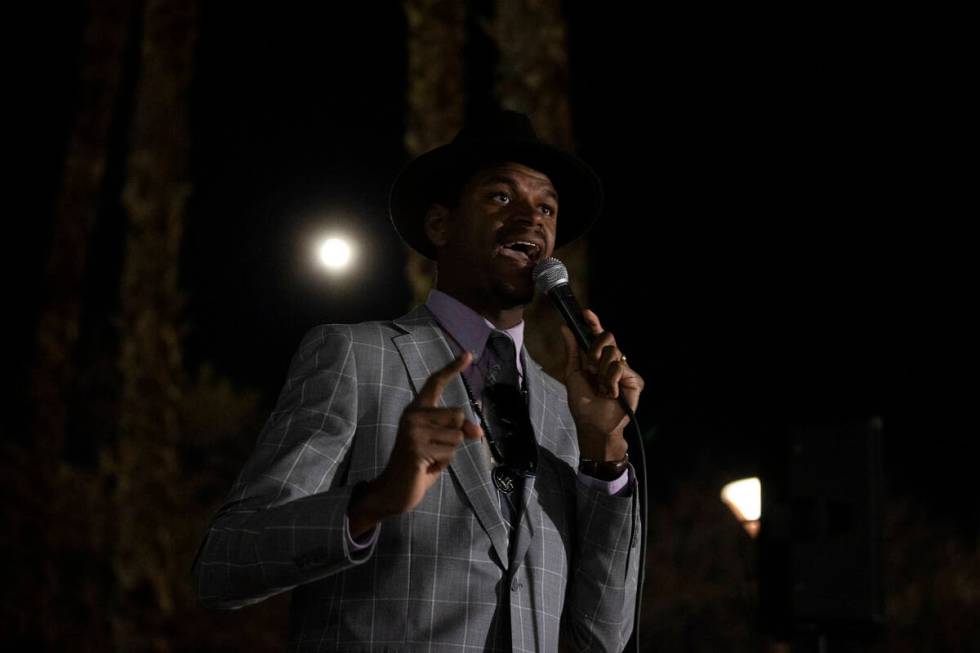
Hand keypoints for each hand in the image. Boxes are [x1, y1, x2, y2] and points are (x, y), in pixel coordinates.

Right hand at [348, 352, 482, 536]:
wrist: (394, 490)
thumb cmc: (420, 465)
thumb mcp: (442, 445)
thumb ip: (457, 432)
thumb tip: (477, 431)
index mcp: (417, 410)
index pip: (435, 383)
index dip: (452, 368)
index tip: (468, 354)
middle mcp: (413, 415)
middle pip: (458, 415)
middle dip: (455, 436)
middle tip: (435, 450)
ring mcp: (413, 431)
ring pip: (457, 436)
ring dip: (449, 454)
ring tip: (428, 460)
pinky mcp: (416, 448)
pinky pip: (449, 454)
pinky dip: (442, 465)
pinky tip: (424, 468)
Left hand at [560, 309, 643, 461]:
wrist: (593, 424)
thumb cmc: (582, 403)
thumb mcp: (572, 374)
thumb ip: (572, 350)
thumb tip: (564, 327)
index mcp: (596, 359)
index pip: (596, 337)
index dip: (593, 323)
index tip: (586, 313)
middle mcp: (611, 362)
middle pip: (608, 338)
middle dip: (596, 349)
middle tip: (591, 366)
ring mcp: (624, 370)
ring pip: (613, 353)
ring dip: (602, 371)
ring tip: (601, 387)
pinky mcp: (635, 380)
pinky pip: (621, 367)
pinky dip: (612, 380)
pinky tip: (611, 393)